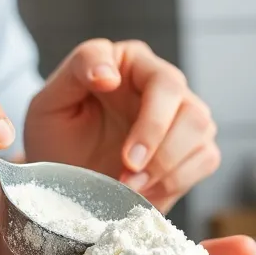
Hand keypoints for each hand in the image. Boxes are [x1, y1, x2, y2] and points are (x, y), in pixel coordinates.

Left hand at [24, 39, 219, 211]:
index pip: (151, 71)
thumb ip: (78, 73)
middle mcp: (160, 82)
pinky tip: (144, 192)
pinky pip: (206, 158)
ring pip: (201, 128)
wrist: (62, 177)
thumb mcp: (49, 101)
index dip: (148, 113)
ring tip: (129, 186)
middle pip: (185, 102)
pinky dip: (177, 180)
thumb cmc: (55, 134)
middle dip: (157, 142)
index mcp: (129, 62)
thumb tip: (109, 75)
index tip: (124, 153)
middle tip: (127, 171)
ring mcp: (180, 114)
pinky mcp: (191, 147)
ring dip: (167, 165)